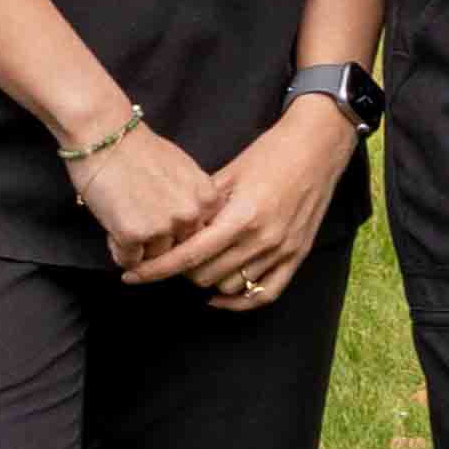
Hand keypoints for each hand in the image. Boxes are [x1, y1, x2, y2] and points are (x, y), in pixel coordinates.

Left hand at [138, 93, 353, 305]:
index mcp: (242, 216)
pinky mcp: (297, 255)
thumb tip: (171, 229)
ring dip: (209, 279)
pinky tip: (220, 296)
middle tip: (172, 255)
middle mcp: (262, 239)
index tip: (131, 276)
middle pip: (205, 276)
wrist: (317, 146)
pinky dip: (240, 301)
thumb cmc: (270, 154)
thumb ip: (201, 206)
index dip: (156, 270)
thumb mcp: (229, 174)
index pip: (189, 256)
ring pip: (230, 286)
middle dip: (181, 270)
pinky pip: (265, 294)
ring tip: (200, 263)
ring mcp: (282, 250)